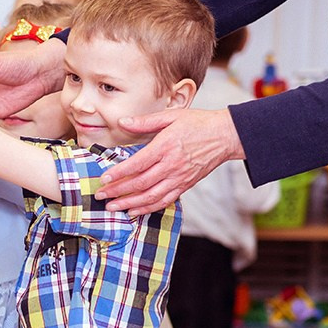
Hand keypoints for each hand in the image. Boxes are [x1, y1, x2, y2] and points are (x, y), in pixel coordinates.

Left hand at [96, 107, 244, 215]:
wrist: (226, 135)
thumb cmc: (198, 123)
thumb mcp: (172, 116)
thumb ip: (146, 122)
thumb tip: (123, 122)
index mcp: (166, 146)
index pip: (137, 164)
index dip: (119, 173)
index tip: (104, 179)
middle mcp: (172, 164)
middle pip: (140, 183)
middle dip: (118, 192)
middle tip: (101, 196)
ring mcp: (179, 177)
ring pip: (151, 196)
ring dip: (130, 204)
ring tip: (113, 207)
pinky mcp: (185, 185)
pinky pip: (164, 201)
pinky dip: (148, 208)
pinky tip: (134, 211)